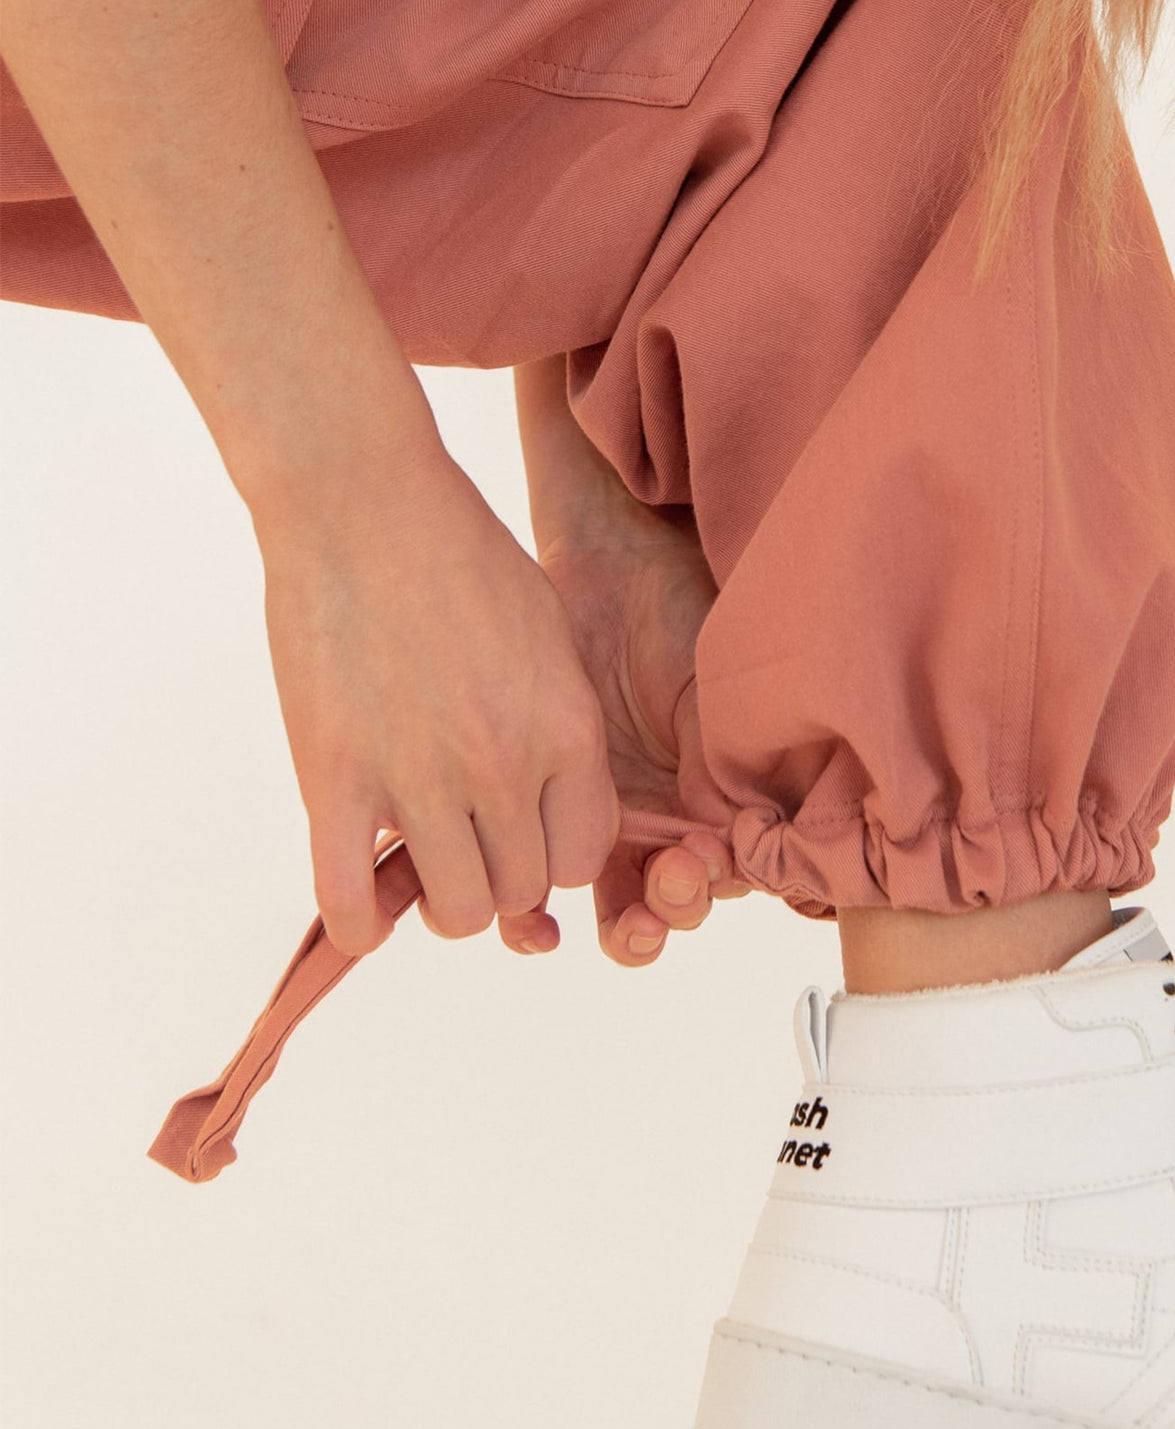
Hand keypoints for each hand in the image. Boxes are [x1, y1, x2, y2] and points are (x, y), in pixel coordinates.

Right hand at [258, 447, 618, 955]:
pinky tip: (366, 912)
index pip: (582, 856)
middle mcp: (504, 767)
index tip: (524, 832)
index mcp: (565, 731)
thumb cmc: (462, 554)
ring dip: (441, 902)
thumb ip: (557, 720)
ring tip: (420, 867)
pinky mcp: (336, 780)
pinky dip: (361, 925)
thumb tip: (552, 784)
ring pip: (458, 910)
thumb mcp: (549, 635)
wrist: (363, 504)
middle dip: (500, 879)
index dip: (553, 856)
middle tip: (468, 846)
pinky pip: (352, 900)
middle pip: (523, 889)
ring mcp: (420, 779)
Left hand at [538, 506, 749, 966]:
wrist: (606, 558)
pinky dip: (530, 907)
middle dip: (665, 912)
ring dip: (618, 927)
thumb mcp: (708, 692)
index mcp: (713, 797)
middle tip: (662, 884)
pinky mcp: (539, 804)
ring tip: (616, 915)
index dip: (708, 886)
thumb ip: (718, 769)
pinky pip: (533, 872)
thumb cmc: (676, 613)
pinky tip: (531, 915)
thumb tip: (730, 844)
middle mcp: (663, 818)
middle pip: (667, 902)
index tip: (699, 861)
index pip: (722, 874)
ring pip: (607, 908)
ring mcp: (603, 816)